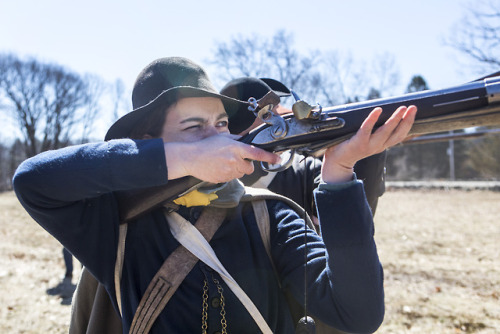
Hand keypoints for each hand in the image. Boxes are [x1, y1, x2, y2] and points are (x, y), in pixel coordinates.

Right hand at [164, 134, 280, 182]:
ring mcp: (229, 171)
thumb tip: (248, 142)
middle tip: (235, 159)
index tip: (277, 159)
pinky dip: (229, 174)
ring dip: (237, 169)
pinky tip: (220, 168)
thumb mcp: (224, 138)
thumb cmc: (207, 146)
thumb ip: (238, 140)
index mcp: (236, 148)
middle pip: (250, 168)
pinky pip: (232, 178)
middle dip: (246, 165)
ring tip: (224, 162)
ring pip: (241, 173)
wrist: (191, 158)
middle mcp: (234, 160)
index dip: (269, 157)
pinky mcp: (224, 179)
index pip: (257, 154)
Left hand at [322, 105, 416, 183]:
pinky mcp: (358, 143)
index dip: (408, 124)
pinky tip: (378, 110)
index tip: (413, 112)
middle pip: (397, 134)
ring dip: (395, 119)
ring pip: (385, 132)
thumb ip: (373, 129)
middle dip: (407, 120)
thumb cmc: (350, 147)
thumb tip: (379, 110)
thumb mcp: (366, 139)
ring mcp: (369, 146)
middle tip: (413, 107)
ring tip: (402, 108)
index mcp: (382, 145)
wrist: (336, 163)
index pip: (399, 136)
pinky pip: (366, 129)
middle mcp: (378, 147)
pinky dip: (372, 119)